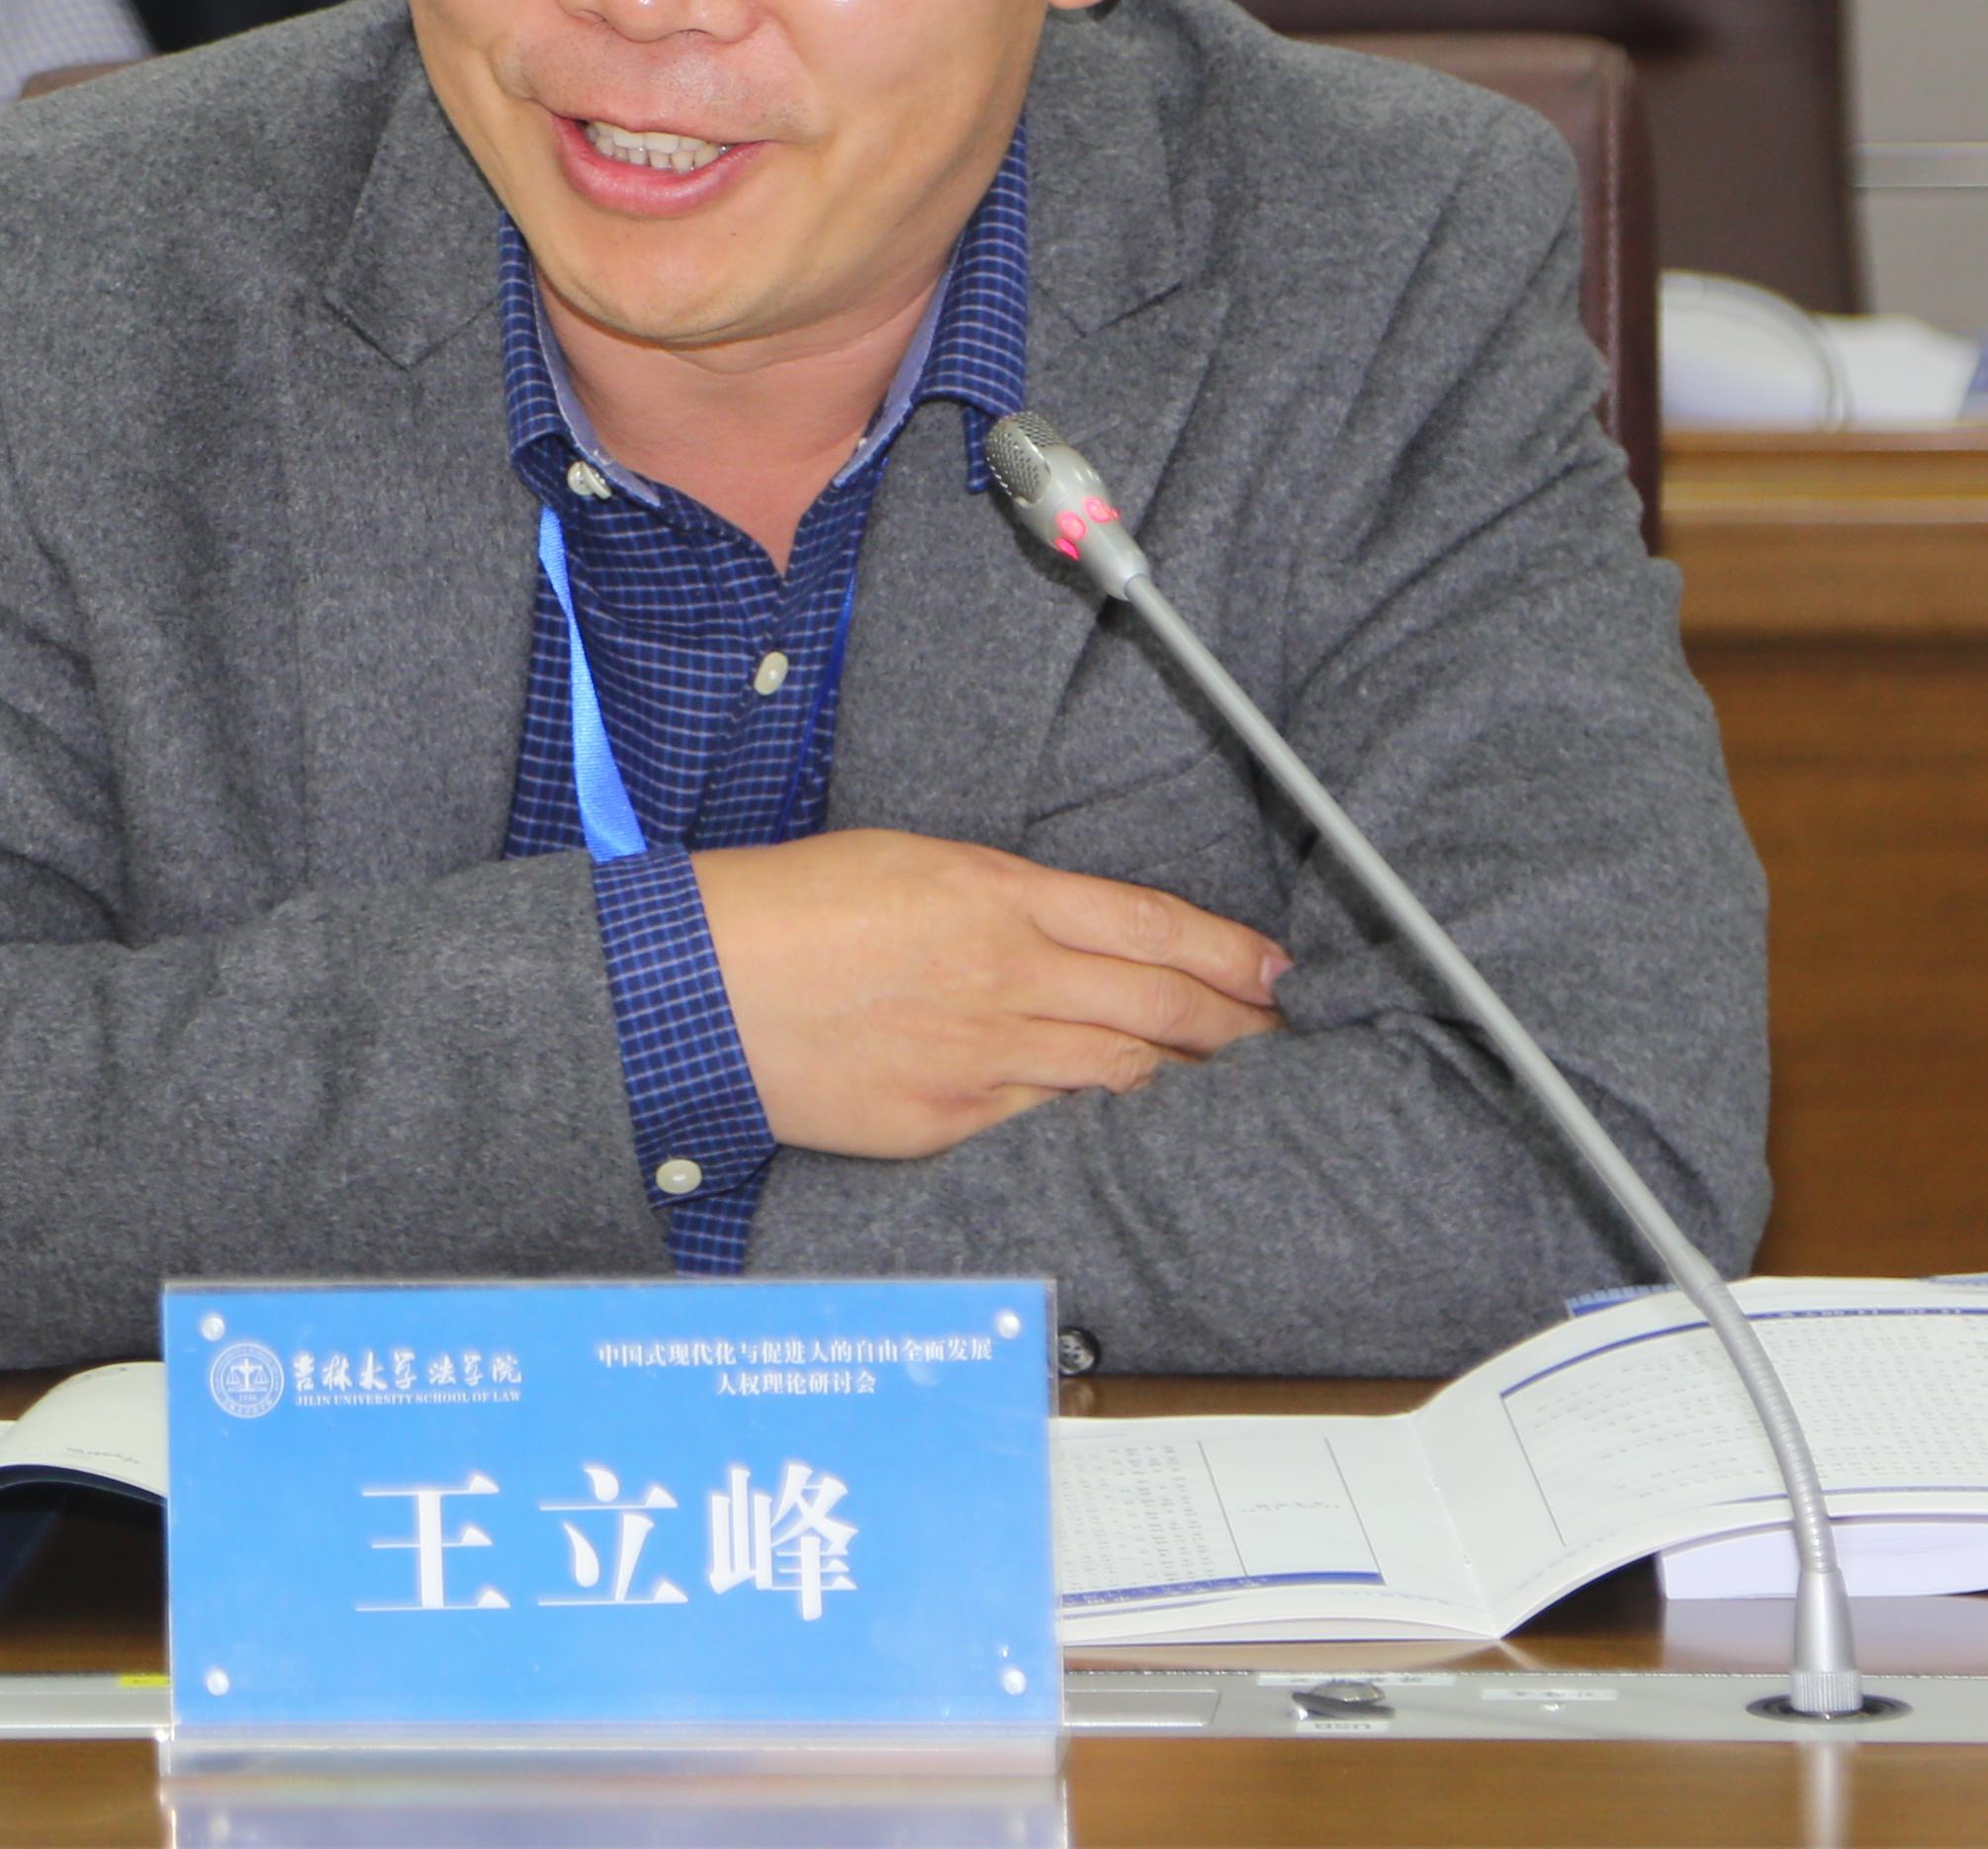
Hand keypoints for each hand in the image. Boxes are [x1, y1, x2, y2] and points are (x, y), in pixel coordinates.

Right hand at [692, 826, 1289, 1160]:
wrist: (705, 984)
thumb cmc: (791, 908)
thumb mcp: (912, 862)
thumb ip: (1001, 895)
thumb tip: (1066, 927)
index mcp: (997, 895)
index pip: (1148, 924)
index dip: (1226, 951)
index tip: (1273, 967)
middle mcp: (1005, 975)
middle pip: (1155, 1001)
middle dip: (1232, 1020)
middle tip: (1282, 1032)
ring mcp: (981, 1054)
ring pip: (1120, 1070)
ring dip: (1189, 1076)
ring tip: (1237, 1081)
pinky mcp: (948, 1118)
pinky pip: (1051, 1122)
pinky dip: (1105, 1121)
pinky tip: (1140, 1125)